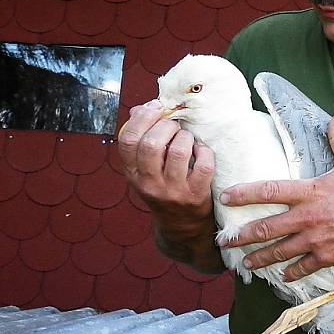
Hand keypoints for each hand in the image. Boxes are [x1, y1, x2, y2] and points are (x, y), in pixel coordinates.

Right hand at [118, 99, 214, 235]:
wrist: (182, 225)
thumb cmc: (164, 187)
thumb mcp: (146, 168)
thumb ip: (142, 139)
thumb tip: (141, 108)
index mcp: (133, 173)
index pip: (127, 140)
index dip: (142, 118)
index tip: (156, 108)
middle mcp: (149, 183)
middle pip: (151, 144)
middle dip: (166, 126)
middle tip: (175, 127)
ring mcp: (172, 191)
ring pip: (178, 152)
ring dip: (186, 137)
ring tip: (188, 139)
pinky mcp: (195, 196)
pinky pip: (203, 165)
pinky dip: (205, 152)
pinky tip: (202, 152)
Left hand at [219, 109, 333, 280]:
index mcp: (310, 192)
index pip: (270, 191)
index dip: (245, 194)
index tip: (227, 197)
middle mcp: (308, 218)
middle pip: (267, 228)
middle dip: (243, 236)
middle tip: (225, 241)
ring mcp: (316, 240)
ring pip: (280, 252)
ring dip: (261, 258)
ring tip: (246, 263)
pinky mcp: (327, 256)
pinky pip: (304, 267)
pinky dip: (292, 272)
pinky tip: (283, 275)